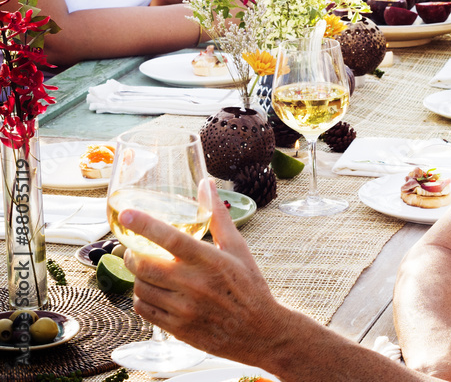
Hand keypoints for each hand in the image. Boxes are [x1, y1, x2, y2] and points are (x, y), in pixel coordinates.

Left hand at [121, 182, 302, 363]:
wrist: (258, 331)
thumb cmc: (249, 286)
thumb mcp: (237, 248)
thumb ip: (218, 217)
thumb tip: (208, 184)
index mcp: (210, 261)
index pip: (171, 239)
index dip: (146, 225)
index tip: (127, 214)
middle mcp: (194, 285)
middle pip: (145, 265)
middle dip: (132, 253)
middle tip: (135, 248)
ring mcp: (183, 309)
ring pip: (141, 288)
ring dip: (138, 276)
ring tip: (148, 270)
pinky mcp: (176, 329)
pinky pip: (144, 310)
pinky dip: (141, 297)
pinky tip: (153, 291)